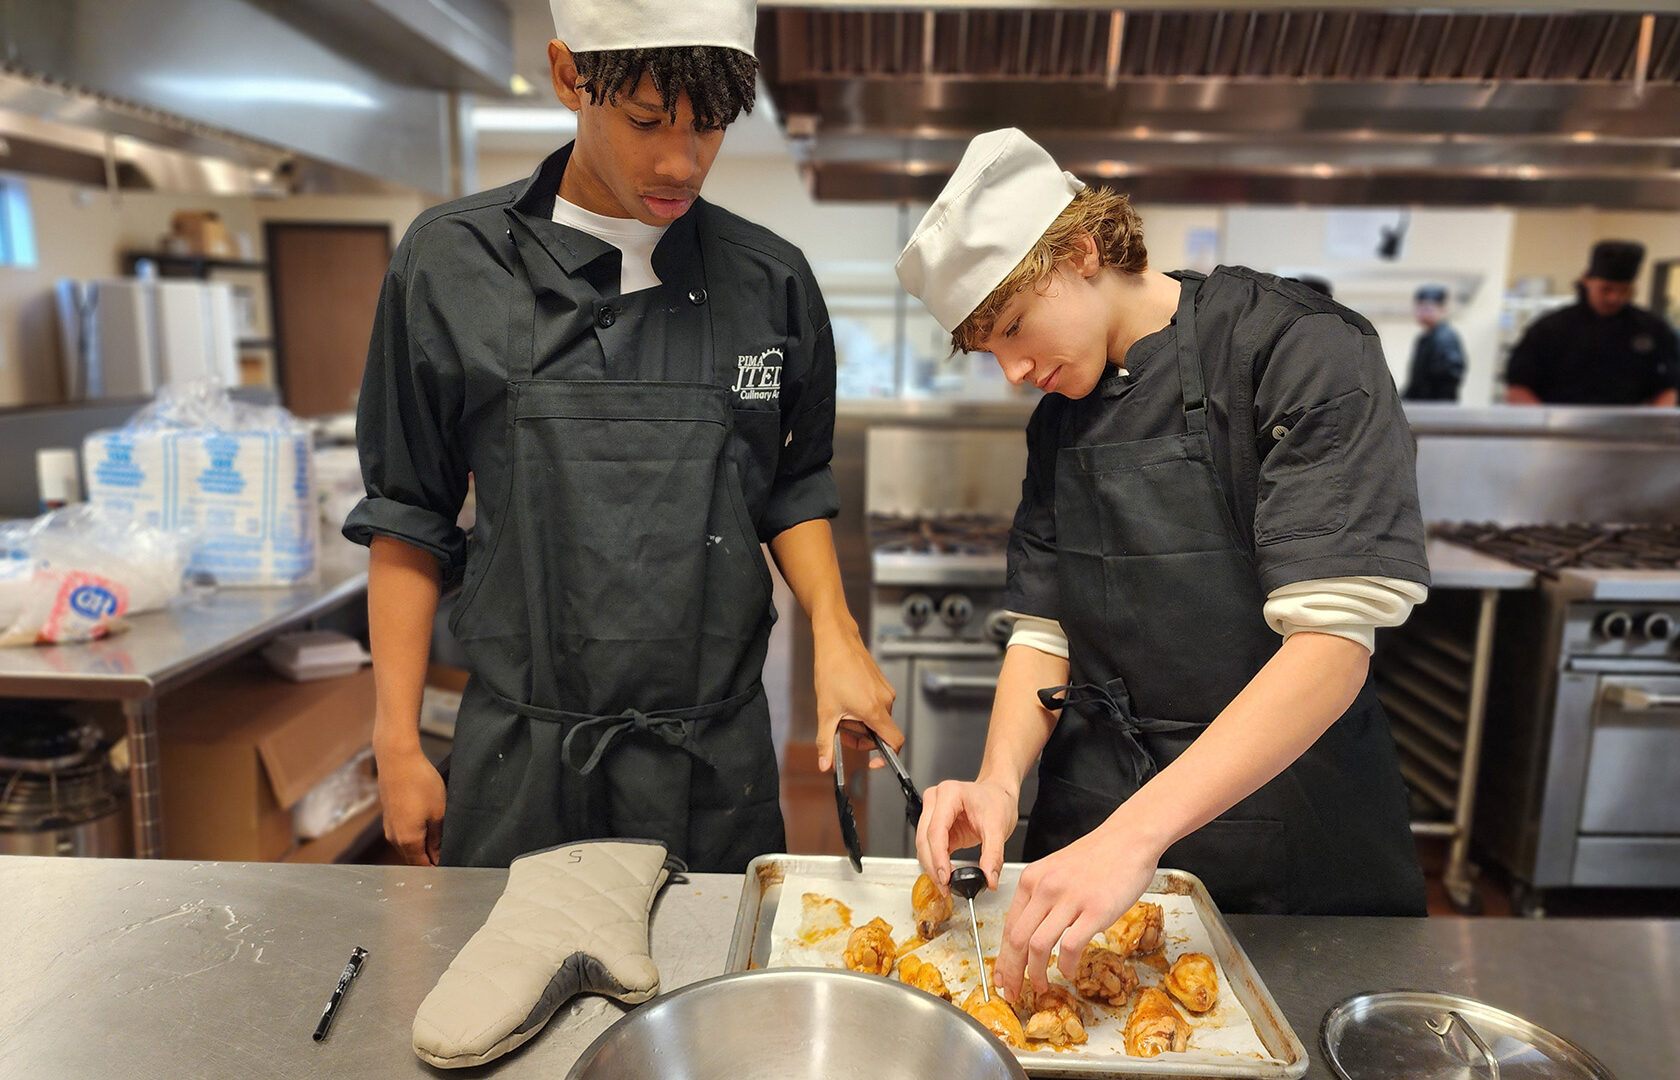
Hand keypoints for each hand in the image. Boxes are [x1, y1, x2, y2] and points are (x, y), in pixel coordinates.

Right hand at [374, 741, 445, 865]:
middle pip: (414, 858)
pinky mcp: (389, 816)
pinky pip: (402, 834)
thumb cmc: (420, 783)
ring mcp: (389, 827)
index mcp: (408, 841)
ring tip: (440, 839)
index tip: (451, 865)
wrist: (397, 759)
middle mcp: (394, 838)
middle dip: (430, 859)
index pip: (423, 866)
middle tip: (448, 853)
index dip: (438, 868)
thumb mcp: (438, 812)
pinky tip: (427, 825)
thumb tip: (439, 856)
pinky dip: (414, 835)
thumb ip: (438, 838)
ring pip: (408, 846)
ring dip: (422, 847)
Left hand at [812, 622, 898, 772]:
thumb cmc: (832, 670)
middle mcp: (886, 701)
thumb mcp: (825, 711)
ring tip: (840, 709)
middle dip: (860, 736)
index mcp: (874, 710)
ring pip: (877, 719)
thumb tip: (825, 765)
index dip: (887, 757)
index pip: (895, 742)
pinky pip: (876, 706)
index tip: (873, 762)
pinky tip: (846, 699)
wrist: (836, 641)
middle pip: (880, 733)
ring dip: (859, 723)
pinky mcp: (882, 684)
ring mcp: (886, 691)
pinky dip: (862, 710)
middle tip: (840, 730)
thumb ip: (826, 741)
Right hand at [914, 778, 1018, 895]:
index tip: (946, 877)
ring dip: (932, 867)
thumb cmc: (997, 801)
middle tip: (945, 887)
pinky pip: (929, 847)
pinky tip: (945, 876)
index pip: (936, 830)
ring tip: (946, 885)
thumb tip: (988, 878)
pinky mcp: (934, 826)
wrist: (998, 795)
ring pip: (922, 845)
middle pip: (924, 838)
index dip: (938, 857)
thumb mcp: (999, 827)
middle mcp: (936, 800)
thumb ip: (993, 855)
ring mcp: (932, 812)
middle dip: (933, 866)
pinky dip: (935, 863)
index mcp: (950, 794)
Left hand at [993, 823, 1157, 1001]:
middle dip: (1012, 972)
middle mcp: (1045, 888)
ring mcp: (1070, 899)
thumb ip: (1041, 897)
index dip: (1003, 958)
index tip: (1003, 977)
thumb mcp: (1056, 870)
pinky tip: (1069, 972)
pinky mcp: (1095, 910)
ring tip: (1042, 986)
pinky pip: (1071, 946)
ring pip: (1038, 945)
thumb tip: (1030, 932)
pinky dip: (1067, 965)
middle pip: (1016, 939)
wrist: (1129, 838)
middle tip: (1014, 992)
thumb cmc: (1097, 856)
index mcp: (1032, 879)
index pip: (1009, 926)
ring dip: (1036, 973)